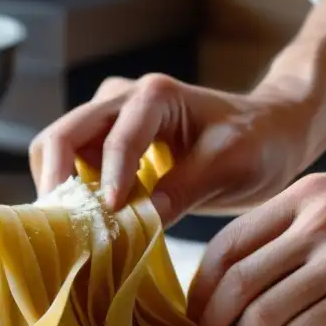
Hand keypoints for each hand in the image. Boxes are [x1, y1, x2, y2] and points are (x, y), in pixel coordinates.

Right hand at [28, 73, 307, 225]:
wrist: (269, 131)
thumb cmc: (258, 142)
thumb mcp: (232, 164)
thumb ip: (186, 188)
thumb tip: (140, 220)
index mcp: (155, 96)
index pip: (116, 139)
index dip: (107, 181)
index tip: (109, 218)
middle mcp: (122, 98)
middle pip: (62, 135)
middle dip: (56, 182)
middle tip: (61, 229)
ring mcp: (108, 117)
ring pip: (57, 148)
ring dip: (59, 189)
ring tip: (72, 229)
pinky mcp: (105, 140)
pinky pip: (71, 164)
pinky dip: (70, 193)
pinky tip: (85, 224)